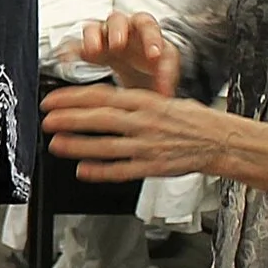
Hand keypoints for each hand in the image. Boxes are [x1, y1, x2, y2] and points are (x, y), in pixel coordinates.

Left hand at [42, 84, 237, 181]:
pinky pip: (122, 170)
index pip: (103, 96)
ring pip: (107, 145)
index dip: (74, 98)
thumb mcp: (162, 100)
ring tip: (56, 144)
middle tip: (46, 120)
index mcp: (146, 101)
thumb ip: (132, 103)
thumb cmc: (191, 120)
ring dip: (78, 146)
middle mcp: (145, 122)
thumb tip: (100, 102)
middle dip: (69, 119)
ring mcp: (148, 146)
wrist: (221, 141)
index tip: (52, 100)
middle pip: (101, 118)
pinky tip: (82, 170)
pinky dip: (100, 171)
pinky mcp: (153, 167)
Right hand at [75, 11, 178, 95]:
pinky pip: (74, 45)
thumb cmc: (150, 63)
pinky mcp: (86, 48)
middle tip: (118, 45)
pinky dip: (70, 51)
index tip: (154, 55)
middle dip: (117, 31)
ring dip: (92, 38)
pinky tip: (66, 59)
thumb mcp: (163, 68)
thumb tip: (165, 92)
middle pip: (117, 19)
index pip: (148, 26)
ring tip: (92, 51)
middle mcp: (121, 28)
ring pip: (93, 28)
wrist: (135, 70)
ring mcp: (101, 36)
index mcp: (144, 28)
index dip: (151, 38)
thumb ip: (166, 76)